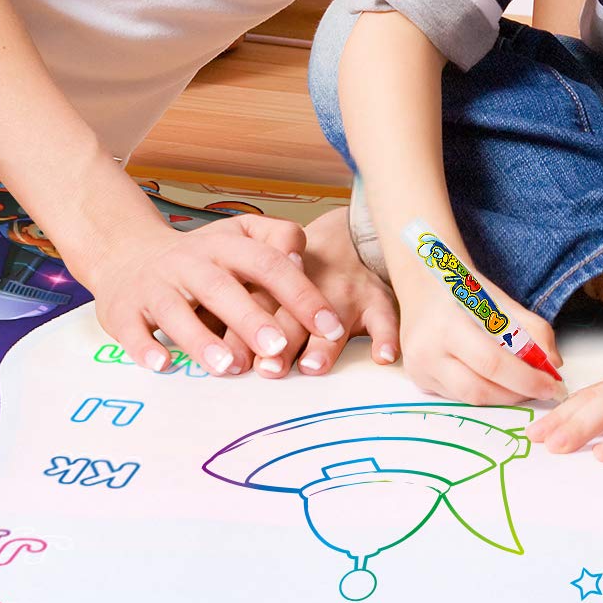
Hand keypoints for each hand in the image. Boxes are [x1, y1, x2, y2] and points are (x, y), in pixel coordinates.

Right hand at [81, 212, 344, 376]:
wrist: (127, 253)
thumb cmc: (202, 256)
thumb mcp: (241, 235)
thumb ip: (278, 239)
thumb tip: (302, 257)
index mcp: (226, 246)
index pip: (268, 264)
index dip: (300, 293)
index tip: (330, 327)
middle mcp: (190, 263)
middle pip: (221, 287)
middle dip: (251, 318)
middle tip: (279, 348)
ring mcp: (155, 287)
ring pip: (176, 310)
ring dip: (202, 339)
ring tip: (230, 366)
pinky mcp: (123, 312)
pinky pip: (132, 331)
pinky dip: (146, 348)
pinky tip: (164, 366)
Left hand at [250, 206, 401, 378]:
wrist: (346, 234)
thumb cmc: (296, 271)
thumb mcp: (263, 278)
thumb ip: (244, 311)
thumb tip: (216, 353)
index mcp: (276, 281)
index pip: (256, 307)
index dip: (244, 335)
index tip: (235, 361)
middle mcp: (311, 286)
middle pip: (292, 318)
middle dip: (281, 343)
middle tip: (270, 368)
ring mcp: (346, 292)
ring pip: (335, 318)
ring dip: (323, 344)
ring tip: (313, 365)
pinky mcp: (376, 298)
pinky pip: (385, 318)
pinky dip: (386, 336)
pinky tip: (384, 355)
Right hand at [396, 277, 563, 405]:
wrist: (422, 280)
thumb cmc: (463, 286)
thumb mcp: (500, 299)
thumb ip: (532, 329)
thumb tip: (554, 365)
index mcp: (448, 324)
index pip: (492, 364)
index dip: (527, 380)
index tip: (553, 385)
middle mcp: (427, 350)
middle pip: (479, 390)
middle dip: (517, 394)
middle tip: (541, 389)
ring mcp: (418, 368)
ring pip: (469, 398)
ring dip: (501, 397)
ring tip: (521, 384)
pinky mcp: (418, 378)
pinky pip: (457, 396)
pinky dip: (482, 391)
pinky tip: (493, 379)